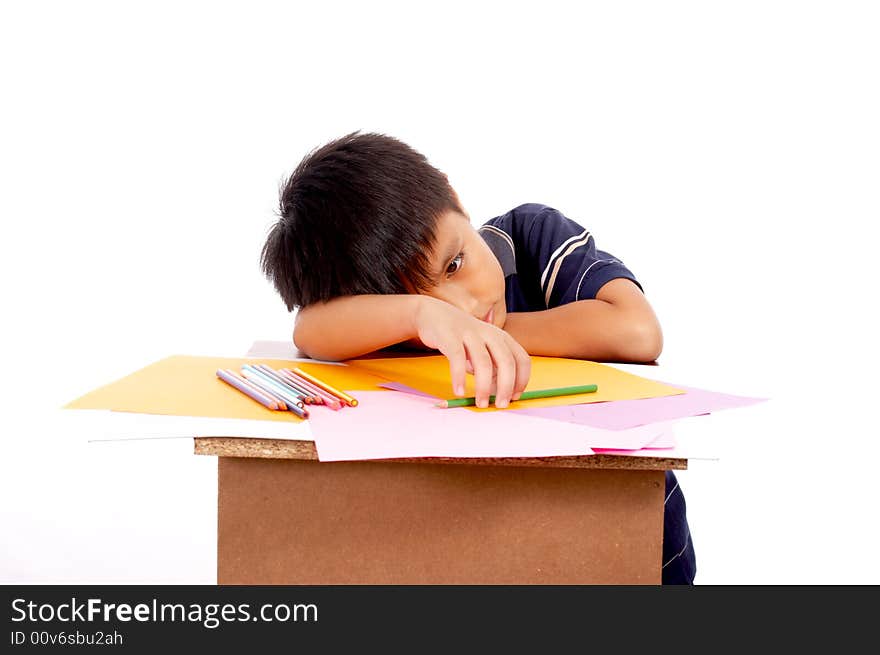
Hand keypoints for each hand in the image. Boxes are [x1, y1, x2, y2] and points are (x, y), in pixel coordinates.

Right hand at [412, 297, 530, 407]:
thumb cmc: (461, 337)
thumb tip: (501, 393)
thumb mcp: (483, 348)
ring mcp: (470, 333)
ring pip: (483, 362)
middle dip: (506, 386)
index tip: (514, 397)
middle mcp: (489, 333)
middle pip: (506, 361)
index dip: (522, 379)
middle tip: (500, 405)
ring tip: (480, 403)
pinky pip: (457, 359)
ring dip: (484, 387)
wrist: (434, 314)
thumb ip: (493, 367)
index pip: (522, 359)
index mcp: (502, 337)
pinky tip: (459, 392)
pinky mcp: (450, 336)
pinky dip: (459, 377)